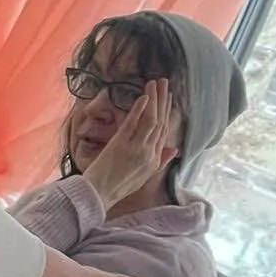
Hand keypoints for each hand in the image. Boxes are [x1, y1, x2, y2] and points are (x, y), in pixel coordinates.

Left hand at [80, 81, 175, 211]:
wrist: (100, 193)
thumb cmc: (119, 185)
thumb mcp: (146, 175)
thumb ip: (161, 160)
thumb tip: (175, 148)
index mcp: (154, 158)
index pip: (165, 130)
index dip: (168, 112)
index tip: (169, 97)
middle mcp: (149, 151)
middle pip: (160, 122)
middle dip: (164, 101)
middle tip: (165, 83)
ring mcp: (136, 147)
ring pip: (151, 120)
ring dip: (154, 100)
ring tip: (156, 83)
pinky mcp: (121, 144)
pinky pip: (133, 124)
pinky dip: (139, 110)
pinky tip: (144, 97)